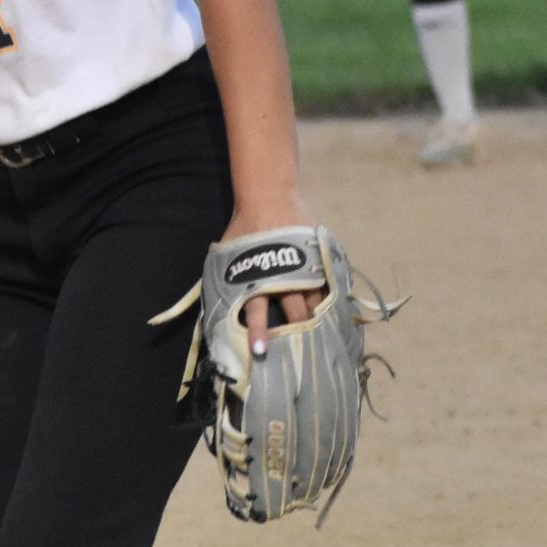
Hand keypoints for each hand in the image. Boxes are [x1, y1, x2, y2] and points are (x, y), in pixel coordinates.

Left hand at [222, 196, 323, 354]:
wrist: (269, 196)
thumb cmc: (244, 227)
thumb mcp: (226, 254)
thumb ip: (223, 279)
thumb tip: (210, 304)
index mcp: (258, 278)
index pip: (256, 312)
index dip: (259, 332)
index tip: (261, 351)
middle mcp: (283, 277)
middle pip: (295, 312)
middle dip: (298, 332)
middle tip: (303, 351)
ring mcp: (305, 268)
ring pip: (316, 301)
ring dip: (318, 319)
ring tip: (325, 337)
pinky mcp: (320, 259)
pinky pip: (329, 284)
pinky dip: (331, 299)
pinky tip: (336, 313)